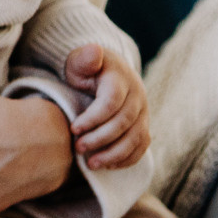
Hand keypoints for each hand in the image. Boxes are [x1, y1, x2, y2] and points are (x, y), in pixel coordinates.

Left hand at [63, 43, 148, 169]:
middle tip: (78, 148)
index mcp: (121, 79)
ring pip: (136, 137)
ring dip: (114, 154)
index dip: (93, 118)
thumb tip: (95, 51)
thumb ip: (85, 57)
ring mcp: (143, 112)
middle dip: (100, 138)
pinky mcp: (143, 125)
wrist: (106, 72)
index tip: (73, 128)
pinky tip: (108, 166)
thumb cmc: (87, 68)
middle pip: (124, 122)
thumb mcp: (80, 59)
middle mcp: (137, 96)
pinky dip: (127, 159)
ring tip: (91, 164)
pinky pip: (142, 146)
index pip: (111, 102)